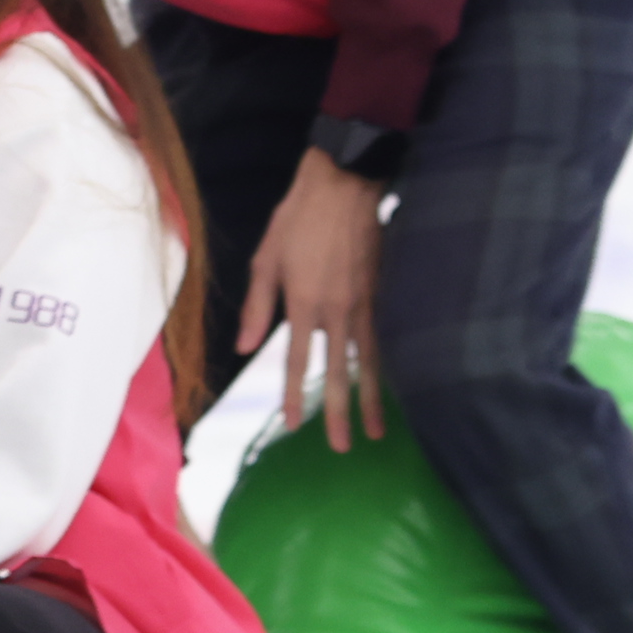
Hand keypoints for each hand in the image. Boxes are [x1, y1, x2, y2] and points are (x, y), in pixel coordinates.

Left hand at [237, 148, 391, 452]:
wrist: (344, 186)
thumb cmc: (297, 219)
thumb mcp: (265, 259)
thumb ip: (258, 307)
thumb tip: (246, 349)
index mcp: (304, 303)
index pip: (298, 361)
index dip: (295, 395)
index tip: (294, 426)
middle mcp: (337, 310)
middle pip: (339, 371)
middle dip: (341, 411)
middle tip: (346, 446)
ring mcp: (364, 303)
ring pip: (369, 360)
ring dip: (373, 397)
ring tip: (378, 429)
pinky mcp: (381, 293)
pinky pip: (382, 338)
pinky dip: (384, 365)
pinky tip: (385, 385)